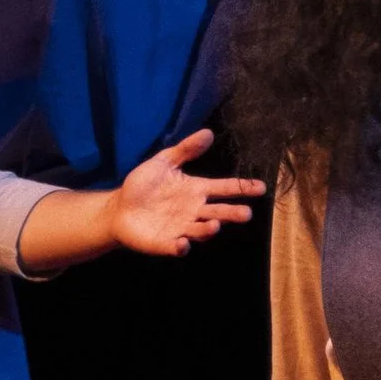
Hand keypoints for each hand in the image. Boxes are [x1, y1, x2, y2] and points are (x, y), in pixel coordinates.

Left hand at [108, 130, 265, 256]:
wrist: (119, 207)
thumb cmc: (143, 185)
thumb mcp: (163, 162)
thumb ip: (185, 150)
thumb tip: (208, 132)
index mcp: (196, 190)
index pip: (224, 188)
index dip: (242, 188)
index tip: (261, 187)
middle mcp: (194, 211)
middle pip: (219, 212)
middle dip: (233, 214)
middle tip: (246, 214)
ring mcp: (181, 228)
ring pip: (201, 230)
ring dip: (208, 230)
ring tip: (214, 225)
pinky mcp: (165, 243)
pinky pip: (176, 247)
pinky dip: (180, 247)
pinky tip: (183, 243)